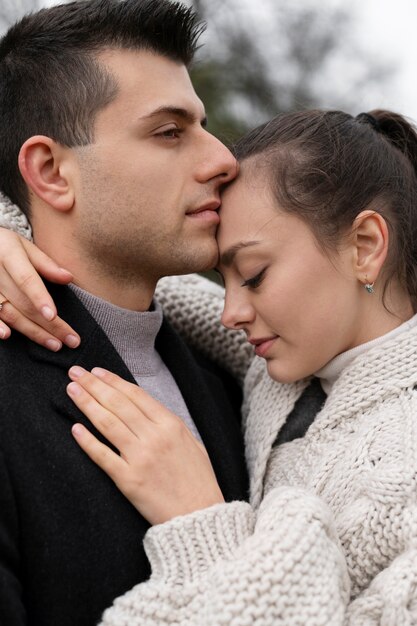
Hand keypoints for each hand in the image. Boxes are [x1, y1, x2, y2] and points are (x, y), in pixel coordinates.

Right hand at [0, 228, 79, 349]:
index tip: (54, 315)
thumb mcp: (24, 246)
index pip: (26, 279)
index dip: (39, 298)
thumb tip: (68, 277)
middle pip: (22, 302)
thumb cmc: (4, 246)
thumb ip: (45, 263)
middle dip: (48, 324)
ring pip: (8, 313)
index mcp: (8, 253)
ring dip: (31, 331)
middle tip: (70, 340)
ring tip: (54, 344)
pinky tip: (7, 336)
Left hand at [67, 366, 224, 524]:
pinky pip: (103, 456)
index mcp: (171, 424)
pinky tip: (75, 428)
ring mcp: (141, 458)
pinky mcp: (129, 480)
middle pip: (117, 404)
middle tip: (75, 372)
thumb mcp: (191, 442)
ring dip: (87, 404)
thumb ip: (169, 424)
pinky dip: (87, 441)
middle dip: (94, 385)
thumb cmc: (198, 479)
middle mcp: (155, 437)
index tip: (96, 372)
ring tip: (71, 390)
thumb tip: (144, 409)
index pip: (135, 395)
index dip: (113, 380)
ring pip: (107, 423)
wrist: (200, 516)